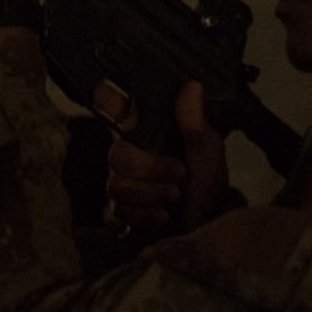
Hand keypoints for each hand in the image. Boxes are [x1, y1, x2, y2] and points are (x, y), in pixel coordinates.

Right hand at [100, 80, 229, 232]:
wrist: (208, 226)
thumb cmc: (207, 184)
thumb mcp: (207, 152)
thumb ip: (195, 123)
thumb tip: (192, 86)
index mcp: (147, 135)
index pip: (117, 111)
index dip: (107, 100)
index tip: (103, 90)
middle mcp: (129, 157)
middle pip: (116, 155)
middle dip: (150, 168)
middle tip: (180, 174)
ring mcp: (122, 185)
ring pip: (116, 185)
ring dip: (152, 193)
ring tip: (175, 197)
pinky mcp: (120, 214)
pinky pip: (116, 212)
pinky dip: (143, 215)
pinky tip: (162, 216)